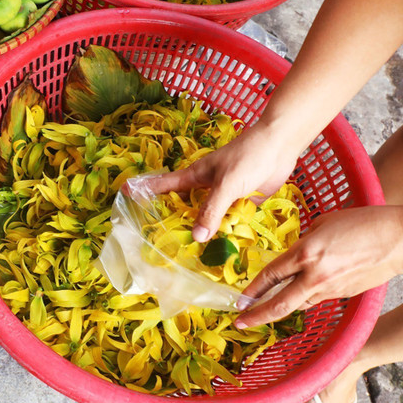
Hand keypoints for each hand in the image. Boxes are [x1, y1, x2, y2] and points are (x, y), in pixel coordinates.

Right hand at [144, 123, 300, 241]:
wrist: (280, 145)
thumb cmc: (247, 157)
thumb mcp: (226, 184)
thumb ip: (212, 210)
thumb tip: (197, 238)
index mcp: (195, 176)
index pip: (163, 185)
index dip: (144, 189)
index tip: (123, 194)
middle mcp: (206, 187)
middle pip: (184, 207)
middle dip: (173, 222)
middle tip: (158, 244)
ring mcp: (224, 195)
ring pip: (208, 217)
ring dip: (203, 231)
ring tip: (191, 256)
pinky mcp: (242, 202)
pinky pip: (230, 221)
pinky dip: (227, 233)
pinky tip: (224, 249)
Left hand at [233, 206, 402, 327]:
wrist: (398, 240)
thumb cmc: (362, 223)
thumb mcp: (323, 224)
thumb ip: (303, 241)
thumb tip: (295, 252)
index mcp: (306, 253)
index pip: (270, 276)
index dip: (251, 290)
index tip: (238, 301)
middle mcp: (314, 275)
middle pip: (279, 304)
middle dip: (256, 316)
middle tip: (239, 323)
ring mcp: (330, 288)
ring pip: (297, 304)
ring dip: (280, 308)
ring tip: (262, 311)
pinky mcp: (343, 295)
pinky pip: (316, 299)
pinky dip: (303, 299)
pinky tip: (296, 295)